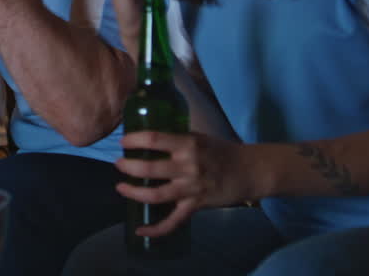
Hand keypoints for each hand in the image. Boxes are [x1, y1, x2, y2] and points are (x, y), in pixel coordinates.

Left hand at [116, 130, 253, 237]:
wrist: (250, 171)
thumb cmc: (222, 152)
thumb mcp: (199, 138)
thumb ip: (177, 139)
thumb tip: (149, 138)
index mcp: (188, 144)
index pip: (154, 139)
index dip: (134, 140)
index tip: (123, 142)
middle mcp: (188, 166)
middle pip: (149, 168)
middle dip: (128, 167)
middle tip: (119, 164)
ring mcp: (192, 188)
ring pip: (155, 195)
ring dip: (133, 193)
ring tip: (121, 187)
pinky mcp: (196, 205)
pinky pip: (173, 221)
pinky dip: (156, 229)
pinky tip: (141, 230)